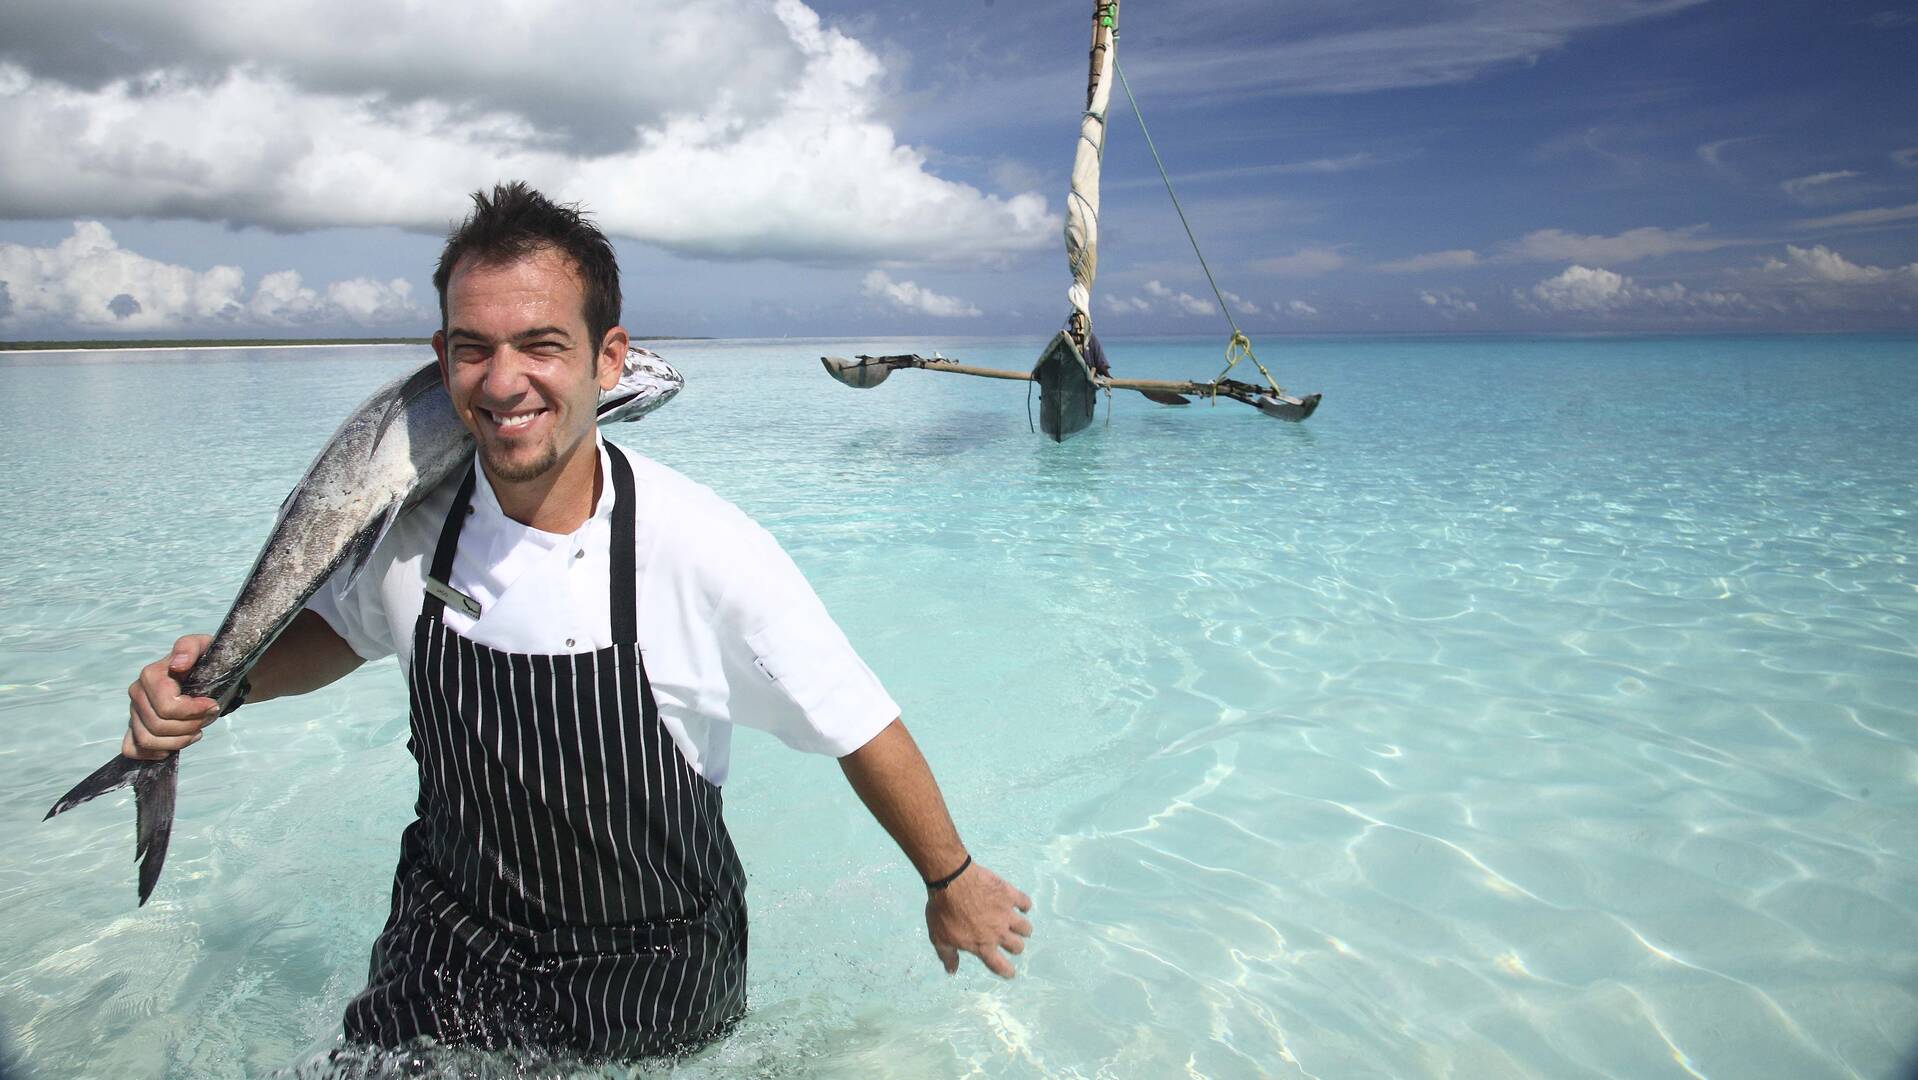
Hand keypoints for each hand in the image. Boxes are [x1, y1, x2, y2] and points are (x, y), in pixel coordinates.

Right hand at [122, 635, 218, 760]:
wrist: (208, 676)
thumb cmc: (206, 662)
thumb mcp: (204, 647)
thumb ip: (190, 648)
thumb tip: (178, 664)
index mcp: (150, 675)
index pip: (166, 707)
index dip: (192, 711)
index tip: (212, 705)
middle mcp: (137, 693)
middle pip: (158, 726)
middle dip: (189, 726)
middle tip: (207, 717)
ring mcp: (134, 712)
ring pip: (147, 740)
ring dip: (178, 740)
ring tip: (196, 730)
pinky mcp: (135, 727)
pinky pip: (131, 748)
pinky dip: (152, 752)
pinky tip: (173, 746)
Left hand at [924, 862, 1032, 977]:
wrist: (950, 881)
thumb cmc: (942, 910)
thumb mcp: (939, 937)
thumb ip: (948, 956)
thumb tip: (952, 971)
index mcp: (982, 945)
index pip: (999, 965)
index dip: (1006, 971)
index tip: (1010, 972)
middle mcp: (998, 932)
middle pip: (1017, 946)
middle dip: (1015, 947)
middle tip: (1010, 941)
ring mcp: (1006, 913)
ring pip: (1025, 928)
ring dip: (1023, 929)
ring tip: (1019, 926)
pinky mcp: (1009, 895)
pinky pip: (1025, 902)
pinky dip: (1025, 905)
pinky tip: (1020, 905)